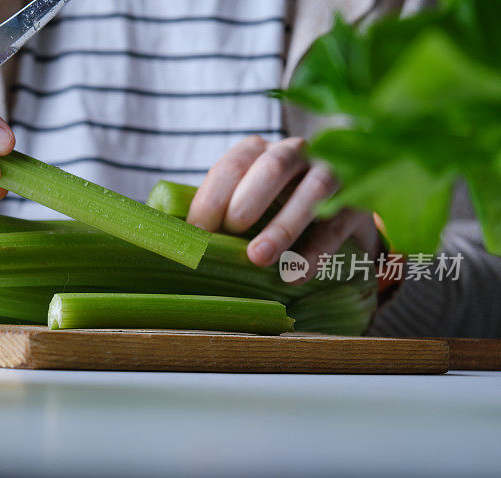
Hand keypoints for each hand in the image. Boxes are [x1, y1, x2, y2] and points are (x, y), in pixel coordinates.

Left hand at [186, 136, 379, 281]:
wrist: (335, 207)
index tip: (197, 232)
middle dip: (248, 200)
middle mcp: (296, 153)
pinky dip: (316, 251)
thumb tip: (172, 240)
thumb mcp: (245, 200)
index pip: (232, 165)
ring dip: (283, 226)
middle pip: (273, 167)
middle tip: (231, 232)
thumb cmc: (273, 207)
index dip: (212, 198)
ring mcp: (332, 173)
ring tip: (258, 258)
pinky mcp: (357, 202)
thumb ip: (216, 212)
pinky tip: (295, 274)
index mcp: (259, 150)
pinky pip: (337, 224)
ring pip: (312, 191)